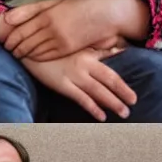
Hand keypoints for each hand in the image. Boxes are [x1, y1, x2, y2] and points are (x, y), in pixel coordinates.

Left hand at [2, 0, 142, 62]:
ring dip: (23, 54)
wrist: (108, 13)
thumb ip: (31, 10)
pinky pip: (47, 56)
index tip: (4, 41)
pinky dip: (36, 58)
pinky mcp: (69, 49)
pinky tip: (32, 58)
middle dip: (13, 47)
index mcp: (45, 15)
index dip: (9, 38)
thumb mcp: (54, 1)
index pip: (19, 30)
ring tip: (17, 54)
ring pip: (34, 51)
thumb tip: (8, 17)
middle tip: (8, 49)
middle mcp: (50, 29)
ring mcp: (60, 40)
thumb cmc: (80, 4)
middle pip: (24, 42)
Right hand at [20, 49, 137, 119]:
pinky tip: (101, 116)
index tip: (133, 96)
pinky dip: (92, 107)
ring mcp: (72, 75)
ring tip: (123, 113)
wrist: (28, 46)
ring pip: (98, 91)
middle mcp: (84, 66)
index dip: (123, 86)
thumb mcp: (76, 46)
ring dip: (112, 103)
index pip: (111, 73)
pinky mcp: (61, 84)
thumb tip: (119, 49)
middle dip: (122, 94)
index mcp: (88, 56)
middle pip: (108, 81)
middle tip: (133, 105)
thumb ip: (97, 50)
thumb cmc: (53, 47)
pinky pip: (80, 98)